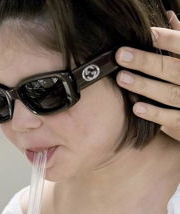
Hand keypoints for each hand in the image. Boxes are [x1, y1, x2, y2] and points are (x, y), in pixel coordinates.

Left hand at [115, 11, 179, 140]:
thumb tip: (168, 16)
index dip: (167, 39)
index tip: (147, 33)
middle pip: (172, 69)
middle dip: (146, 62)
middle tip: (120, 55)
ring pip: (169, 94)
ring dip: (144, 86)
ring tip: (122, 78)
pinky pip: (171, 118)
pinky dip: (154, 113)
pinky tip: (136, 107)